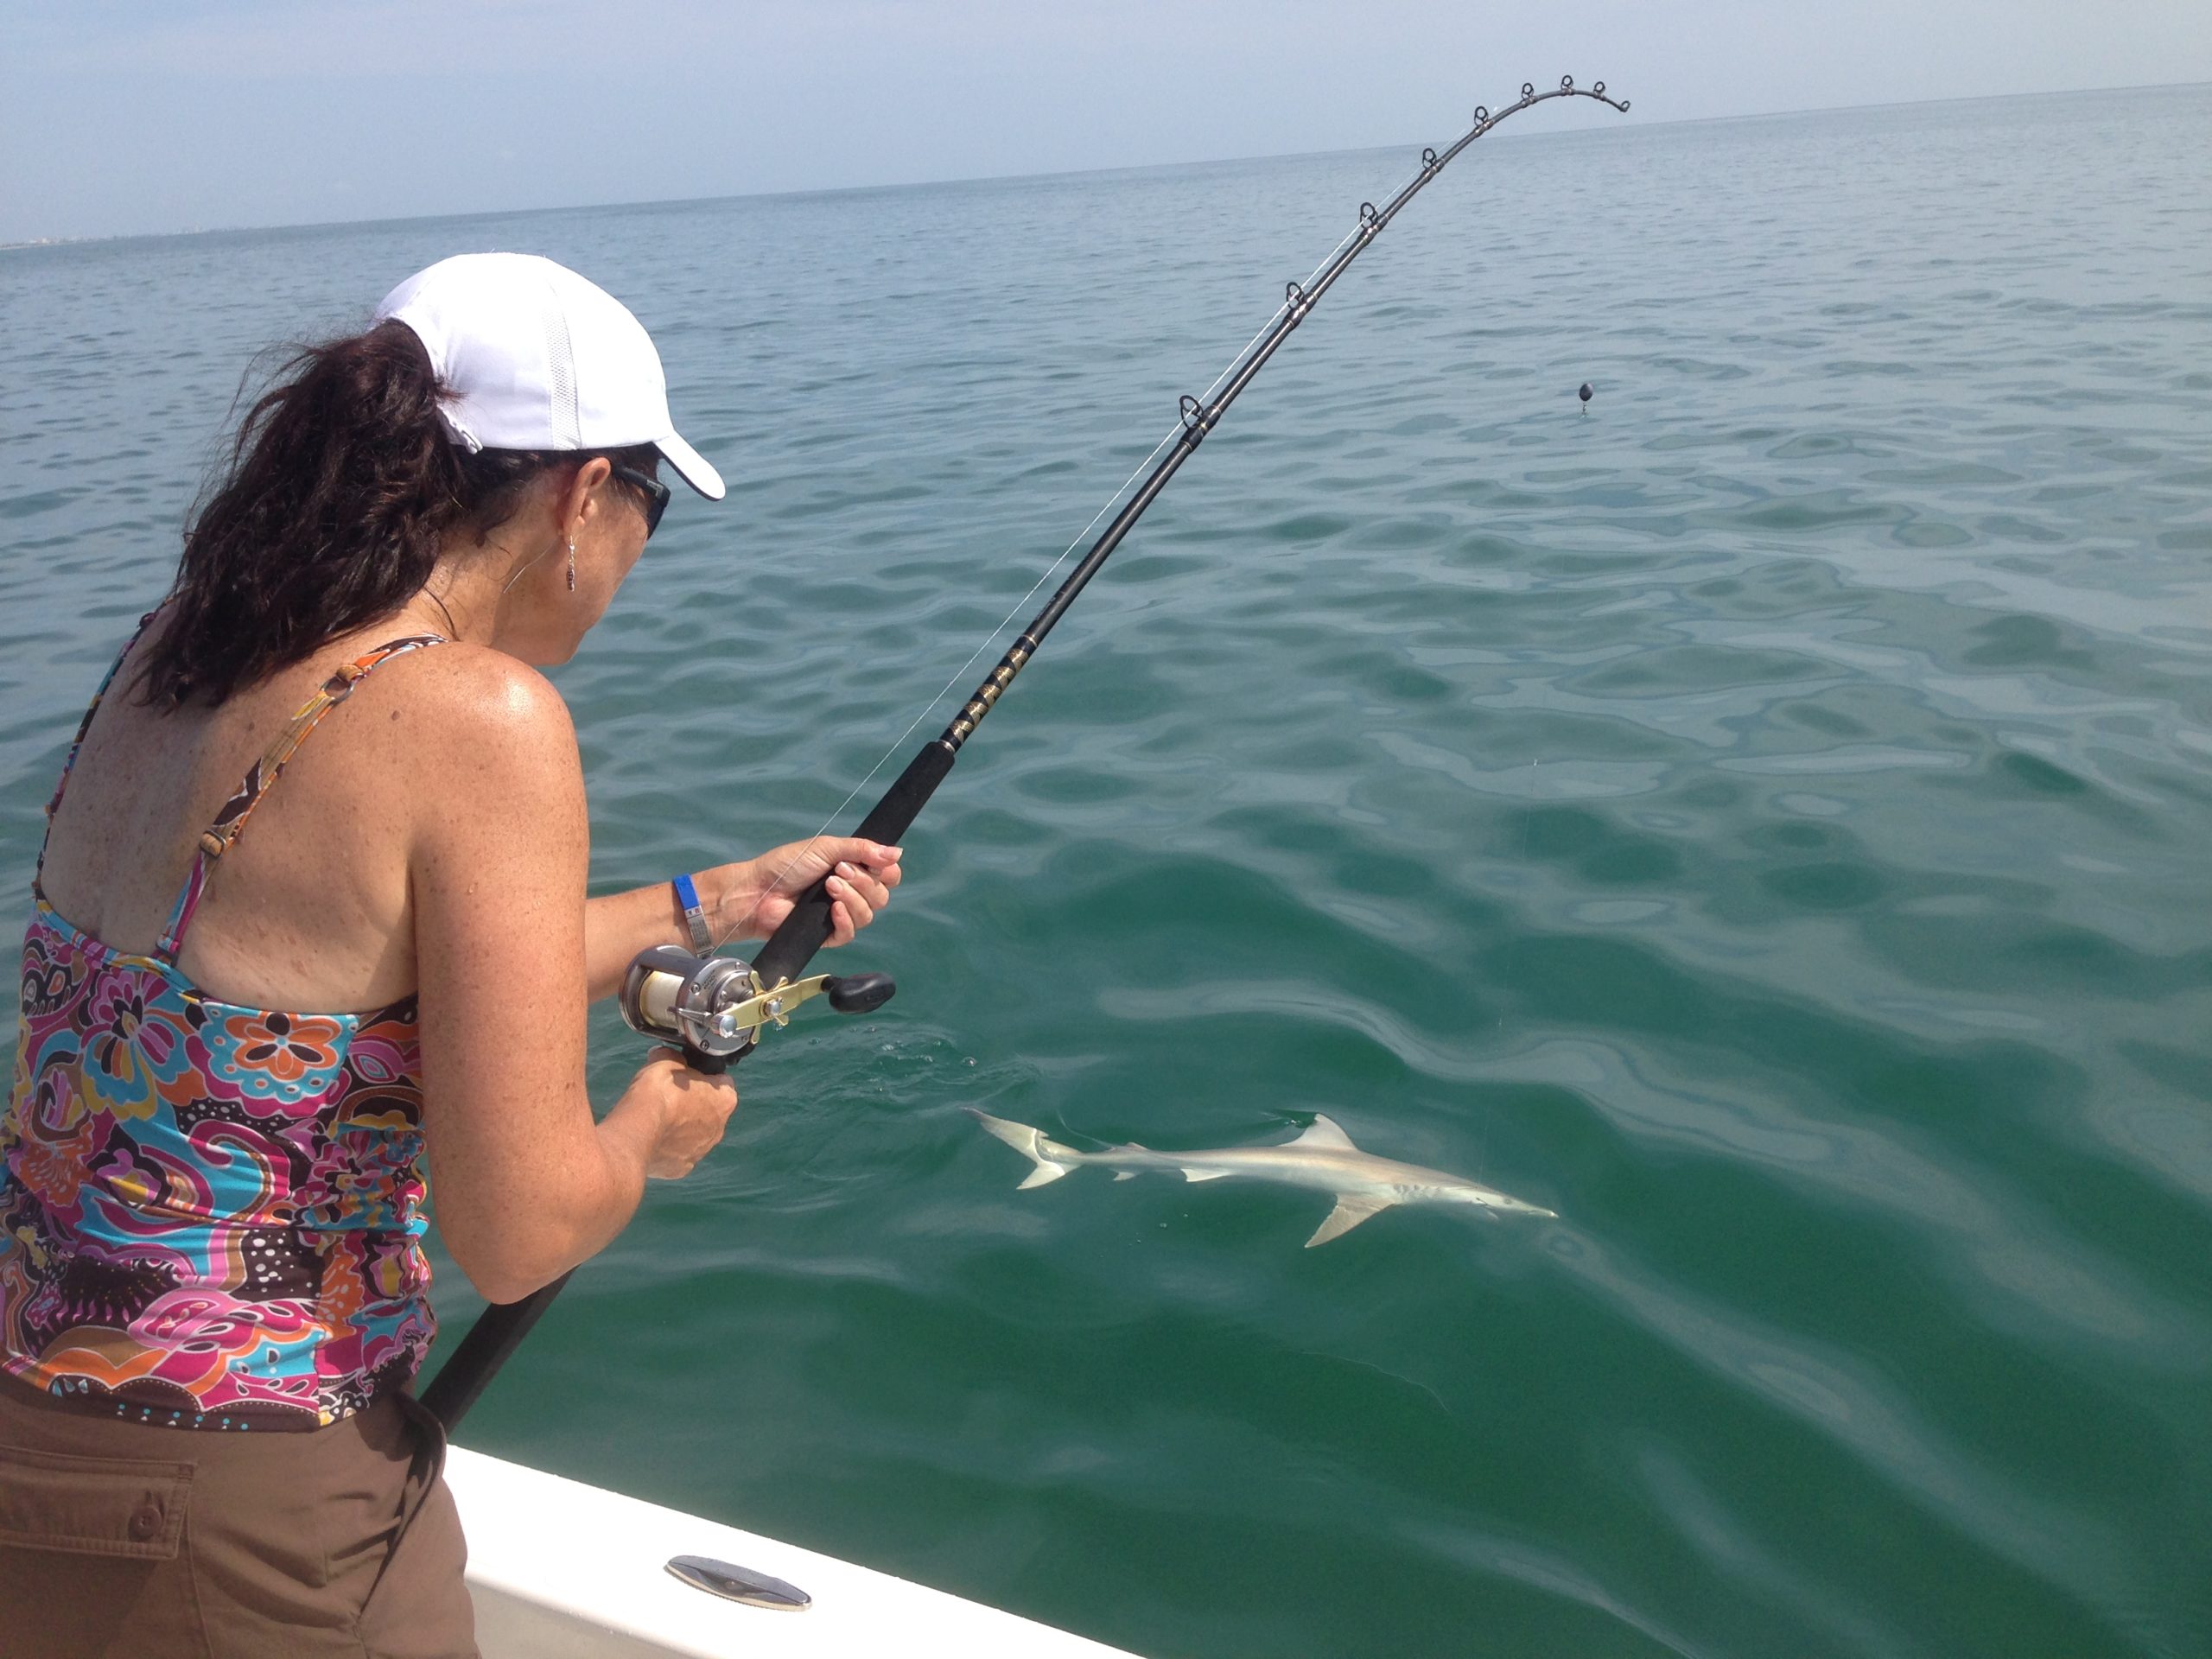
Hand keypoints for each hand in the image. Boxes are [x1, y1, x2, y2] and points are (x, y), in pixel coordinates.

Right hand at [624, 1048, 738, 1178]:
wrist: (635, 1134)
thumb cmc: (656, 1094)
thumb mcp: (665, 1061)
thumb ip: (672, 1057)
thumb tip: (665, 1055)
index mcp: (724, 1101)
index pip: (722, 1083)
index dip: (704, 1076)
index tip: (687, 1075)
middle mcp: (719, 1128)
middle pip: (710, 1111)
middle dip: (693, 1104)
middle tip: (670, 1097)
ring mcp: (701, 1151)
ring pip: (695, 1135)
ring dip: (681, 1128)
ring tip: (658, 1119)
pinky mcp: (682, 1168)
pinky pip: (678, 1154)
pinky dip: (668, 1147)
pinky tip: (652, 1139)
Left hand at [704, 837, 902, 946]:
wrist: (759, 891)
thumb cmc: (787, 865)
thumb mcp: (826, 848)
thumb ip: (862, 849)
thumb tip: (897, 852)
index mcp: (853, 870)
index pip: (888, 875)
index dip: (887, 871)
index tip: (875, 863)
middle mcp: (851, 893)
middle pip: (881, 895)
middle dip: (863, 882)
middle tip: (837, 871)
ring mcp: (841, 915)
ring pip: (868, 914)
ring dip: (852, 898)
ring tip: (828, 886)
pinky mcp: (829, 935)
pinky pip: (851, 933)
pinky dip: (845, 920)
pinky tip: (832, 909)